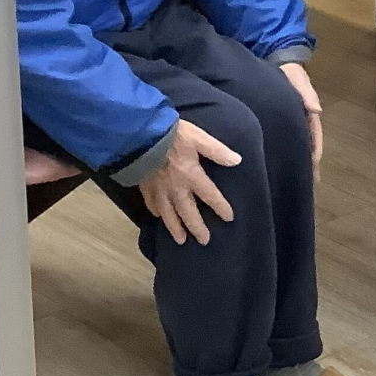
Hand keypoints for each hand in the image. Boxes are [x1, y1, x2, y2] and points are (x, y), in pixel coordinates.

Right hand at [138, 119, 241, 245]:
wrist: (138, 134)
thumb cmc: (170, 134)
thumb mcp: (198, 138)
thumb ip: (217, 151)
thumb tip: (237, 161)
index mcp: (191, 175)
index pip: (210, 196)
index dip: (220, 207)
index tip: (228, 218)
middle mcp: (176, 187)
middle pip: (188, 212)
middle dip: (197, 227)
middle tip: (204, 241)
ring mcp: (158, 189)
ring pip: (168, 213)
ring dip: (175, 228)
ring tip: (181, 240)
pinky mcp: (144, 185)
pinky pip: (150, 203)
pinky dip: (155, 211)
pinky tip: (157, 216)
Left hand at [279, 61, 322, 170]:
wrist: (274, 59)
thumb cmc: (289, 71)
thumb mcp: (298, 78)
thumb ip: (307, 93)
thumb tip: (317, 110)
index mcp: (308, 114)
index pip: (315, 137)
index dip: (315, 153)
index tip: (314, 168)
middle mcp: (300, 120)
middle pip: (306, 145)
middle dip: (306, 163)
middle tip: (304, 183)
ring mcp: (289, 121)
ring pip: (294, 143)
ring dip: (295, 158)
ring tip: (290, 178)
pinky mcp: (276, 121)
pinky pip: (281, 138)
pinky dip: (281, 150)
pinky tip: (274, 162)